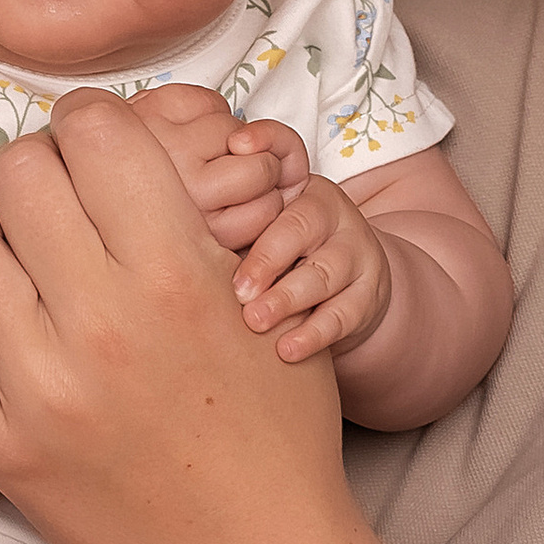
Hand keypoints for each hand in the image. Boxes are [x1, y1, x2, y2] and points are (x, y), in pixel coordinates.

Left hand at [0, 92, 364, 543]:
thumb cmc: (277, 429)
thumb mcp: (267, 298)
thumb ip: (198, 213)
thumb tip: (116, 140)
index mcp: (181, 271)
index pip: (94, 130)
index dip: (89, 123)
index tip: (91, 146)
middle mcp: (104, 320)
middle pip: (20, 172)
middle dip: (32, 165)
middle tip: (46, 193)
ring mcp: (39, 386)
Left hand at [231, 175, 390, 361]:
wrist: (348, 280)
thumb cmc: (287, 254)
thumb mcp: (265, 231)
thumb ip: (232, 231)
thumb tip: (173, 240)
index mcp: (304, 194)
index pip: (278, 205)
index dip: (252, 235)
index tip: (221, 261)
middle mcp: (336, 218)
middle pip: (301, 231)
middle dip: (266, 263)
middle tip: (238, 294)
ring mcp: (358, 256)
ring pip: (324, 275)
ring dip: (287, 299)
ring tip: (256, 321)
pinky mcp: (369, 295)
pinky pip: (344, 315)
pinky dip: (314, 335)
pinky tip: (287, 349)